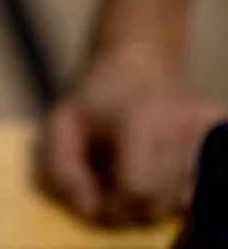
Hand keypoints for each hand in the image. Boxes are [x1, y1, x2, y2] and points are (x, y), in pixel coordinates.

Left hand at [37, 47, 224, 224]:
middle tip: (111, 185)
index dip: (113, 206)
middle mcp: (183, 125)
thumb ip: (64, 170)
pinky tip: (157, 163)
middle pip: (161, 201)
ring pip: (181, 198)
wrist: (137, 62)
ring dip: (152, 197)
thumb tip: (88, 211)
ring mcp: (208, 128)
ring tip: (133, 168)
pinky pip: (200, 183)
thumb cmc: (94, 97)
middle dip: (130, 207)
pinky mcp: (221, 128)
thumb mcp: (62, 126)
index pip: (138, 189)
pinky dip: (175, 186)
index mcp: (141, 120)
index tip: (97, 197)